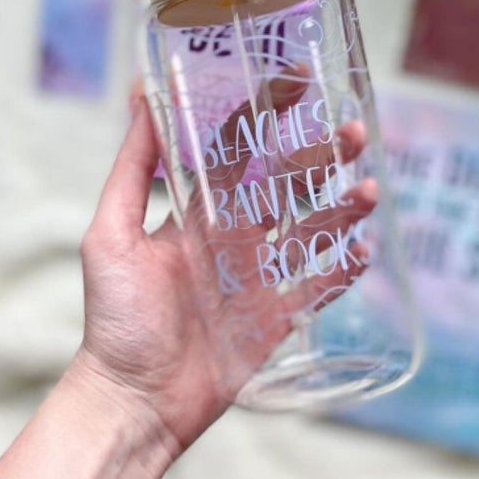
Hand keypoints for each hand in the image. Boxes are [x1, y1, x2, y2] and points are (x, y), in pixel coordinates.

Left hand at [75, 71, 375, 451]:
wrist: (134, 398)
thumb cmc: (116, 317)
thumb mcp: (112, 233)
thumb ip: (133, 167)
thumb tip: (142, 93)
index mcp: (197, 212)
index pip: (238, 148)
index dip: (266, 112)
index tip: (299, 81)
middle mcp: (232, 237)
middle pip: (286, 185)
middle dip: (319, 156)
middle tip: (353, 134)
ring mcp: (258, 277)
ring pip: (310, 231)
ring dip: (341, 210)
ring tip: (367, 192)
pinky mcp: (276, 317)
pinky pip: (318, 287)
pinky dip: (341, 270)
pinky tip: (362, 250)